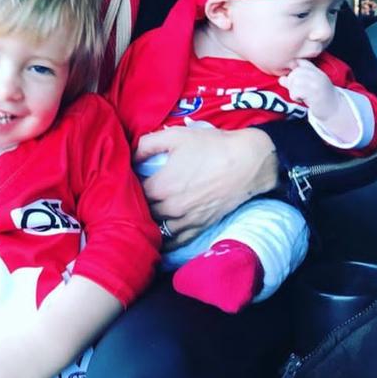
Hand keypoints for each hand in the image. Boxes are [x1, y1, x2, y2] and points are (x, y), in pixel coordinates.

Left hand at [136, 127, 276, 244]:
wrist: (248, 162)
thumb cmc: (212, 147)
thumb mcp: (175, 136)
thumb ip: (147, 144)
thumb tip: (130, 156)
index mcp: (161, 186)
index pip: (133, 193)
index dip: (129, 186)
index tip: (129, 179)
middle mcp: (171, 208)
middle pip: (143, 212)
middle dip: (137, 204)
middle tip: (135, 196)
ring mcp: (186, 220)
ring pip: (157, 229)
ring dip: (149, 222)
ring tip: (145, 213)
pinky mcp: (200, 227)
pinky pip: (176, 241)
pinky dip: (165, 241)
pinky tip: (158, 238)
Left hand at [279, 59, 338, 121]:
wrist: (334, 111)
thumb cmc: (319, 99)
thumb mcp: (308, 86)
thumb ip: (295, 80)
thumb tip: (281, 79)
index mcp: (317, 71)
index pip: (301, 61)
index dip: (294, 69)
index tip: (296, 81)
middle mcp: (317, 74)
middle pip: (294, 72)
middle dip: (292, 83)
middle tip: (299, 92)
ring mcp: (316, 82)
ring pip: (294, 81)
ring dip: (293, 91)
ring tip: (301, 96)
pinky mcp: (314, 92)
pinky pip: (295, 91)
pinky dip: (295, 97)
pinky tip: (303, 100)